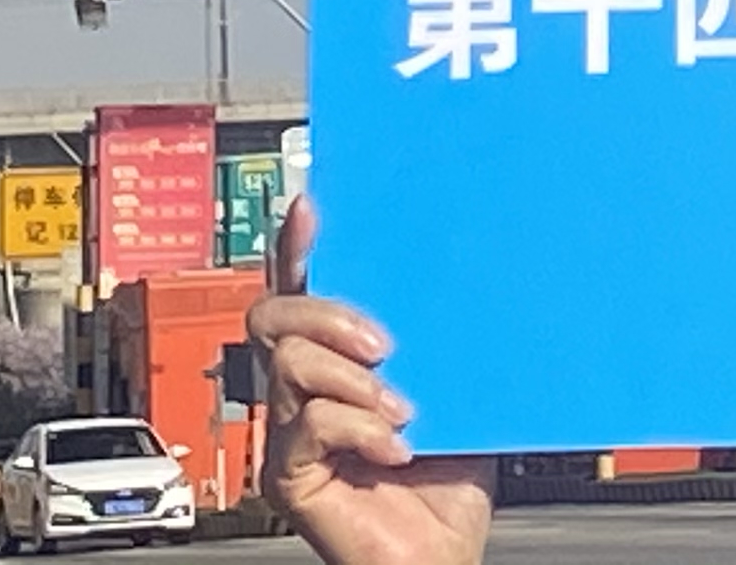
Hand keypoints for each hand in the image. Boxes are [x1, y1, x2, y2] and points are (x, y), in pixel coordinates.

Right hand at [252, 198, 495, 564]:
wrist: (443, 558)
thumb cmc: (448, 485)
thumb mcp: (453, 392)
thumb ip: (440, 344)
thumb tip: (462, 273)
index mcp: (338, 361)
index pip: (301, 288)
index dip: (298, 245)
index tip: (313, 207)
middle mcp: (304, 392)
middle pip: (273, 315)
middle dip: (327, 310)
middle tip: (384, 341)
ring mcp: (291, 434)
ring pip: (288, 363)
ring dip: (351, 376)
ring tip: (401, 407)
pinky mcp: (290, 477)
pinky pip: (310, 425)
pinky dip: (362, 429)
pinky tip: (398, 450)